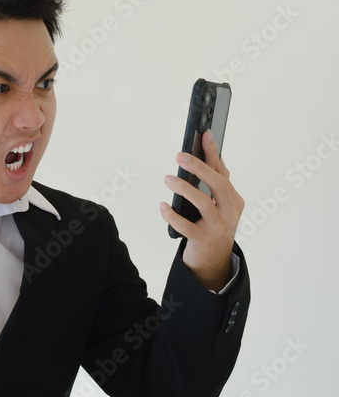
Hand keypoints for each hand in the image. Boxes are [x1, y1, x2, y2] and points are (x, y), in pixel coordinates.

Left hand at [160, 130, 243, 290]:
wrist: (214, 261)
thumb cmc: (213, 227)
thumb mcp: (220, 206)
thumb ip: (217, 184)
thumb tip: (214, 156)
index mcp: (234, 200)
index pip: (222, 172)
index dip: (213, 153)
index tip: (204, 135)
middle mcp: (229, 212)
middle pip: (216, 184)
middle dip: (198, 167)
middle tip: (180, 155)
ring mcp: (218, 227)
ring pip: (202, 203)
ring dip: (183, 188)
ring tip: (168, 178)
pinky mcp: (203, 240)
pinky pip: (185, 225)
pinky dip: (172, 215)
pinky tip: (163, 206)